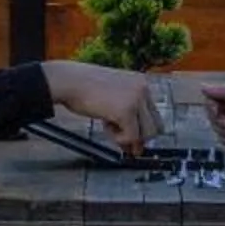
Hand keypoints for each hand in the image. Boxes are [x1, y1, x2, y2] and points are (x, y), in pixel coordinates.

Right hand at [42, 62, 160, 149]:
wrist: (68, 81)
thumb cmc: (83, 87)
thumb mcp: (111, 99)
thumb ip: (125, 116)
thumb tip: (135, 144)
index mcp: (140, 82)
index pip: (153, 114)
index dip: (143, 131)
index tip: (132, 141)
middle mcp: (143, 89)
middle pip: (156, 126)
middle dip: (139, 139)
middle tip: (123, 144)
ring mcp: (136, 99)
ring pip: (148, 134)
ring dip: (129, 138)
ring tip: (109, 128)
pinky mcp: (127, 111)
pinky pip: (132, 136)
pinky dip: (119, 139)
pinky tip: (105, 126)